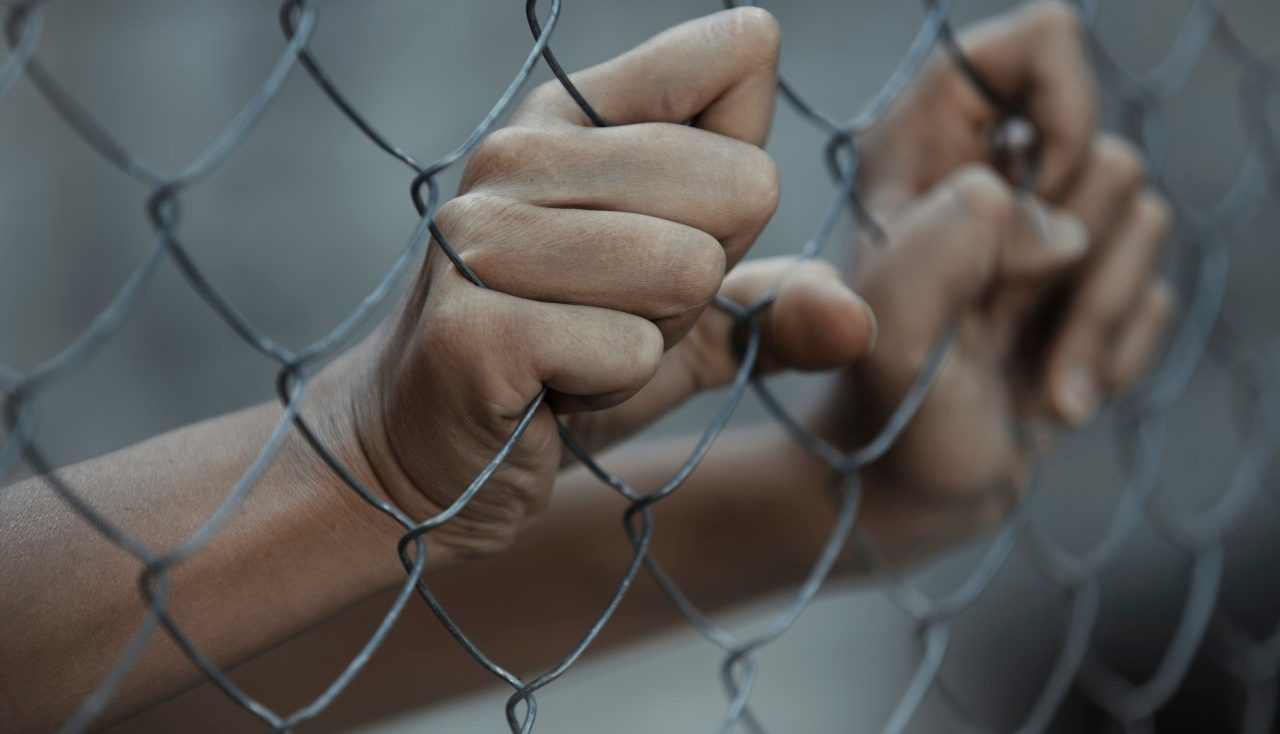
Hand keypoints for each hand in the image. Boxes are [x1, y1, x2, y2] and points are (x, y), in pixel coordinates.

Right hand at [331, 9, 874, 563]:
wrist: (431, 453)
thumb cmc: (563, 366)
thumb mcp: (681, 323)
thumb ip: (774, 306)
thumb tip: (857, 321)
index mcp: (575, 112)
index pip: (742, 54)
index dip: (742, 174)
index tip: (667, 230)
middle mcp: (519, 148)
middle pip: (744, 183)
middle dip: (702, 280)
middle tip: (614, 313)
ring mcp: (483, 231)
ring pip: (690, 269)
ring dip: (654, 339)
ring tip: (579, 349)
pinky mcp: (472, 324)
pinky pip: (629, 351)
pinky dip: (609, 390)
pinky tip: (546, 390)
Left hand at [818, 2, 1172, 562]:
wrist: (914, 493)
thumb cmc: (892, 412)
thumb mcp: (893, 331)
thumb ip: (947, 245)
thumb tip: (1054, 222)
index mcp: (923, 151)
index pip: (1030, 46)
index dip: (1059, 103)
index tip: (1037, 187)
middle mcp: (989, 177)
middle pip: (1103, 144)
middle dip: (1069, 248)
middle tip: (998, 312)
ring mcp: (1041, 235)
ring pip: (1142, 215)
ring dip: (1091, 316)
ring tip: (1029, 377)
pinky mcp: (1083, 290)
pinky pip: (1154, 289)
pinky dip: (1110, 351)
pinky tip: (1050, 393)